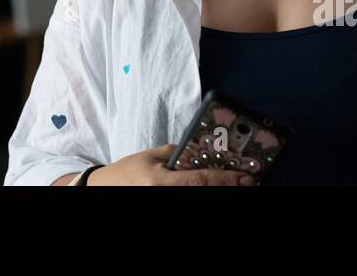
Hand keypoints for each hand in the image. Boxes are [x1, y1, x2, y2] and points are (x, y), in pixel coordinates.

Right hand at [82, 144, 256, 185]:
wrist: (106, 188)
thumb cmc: (128, 171)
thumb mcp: (153, 156)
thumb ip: (179, 153)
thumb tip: (205, 151)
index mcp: (160, 182)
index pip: (200, 181)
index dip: (226, 180)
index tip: (247, 177)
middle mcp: (164, 196)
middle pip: (204, 194)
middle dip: (228, 188)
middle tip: (249, 182)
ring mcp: (164, 202)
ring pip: (200, 198)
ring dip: (219, 190)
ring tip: (235, 184)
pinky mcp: (165, 204)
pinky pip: (192, 198)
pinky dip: (204, 190)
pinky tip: (216, 187)